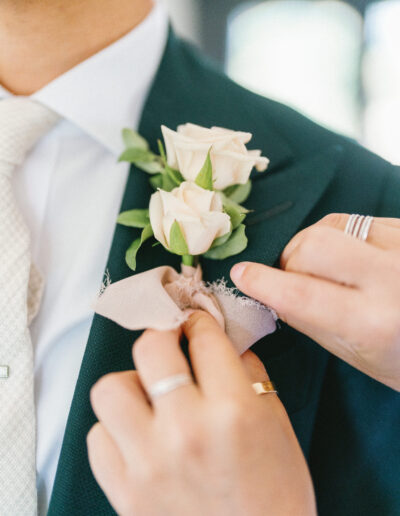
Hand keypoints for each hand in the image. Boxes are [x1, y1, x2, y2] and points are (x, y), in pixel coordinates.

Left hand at [87, 311, 315, 515]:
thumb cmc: (275, 493)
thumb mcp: (277, 423)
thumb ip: (248, 373)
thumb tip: (219, 341)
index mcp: (233, 411)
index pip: (203, 339)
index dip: (199, 321)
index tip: (195, 322)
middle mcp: (186, 430)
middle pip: (150, 348)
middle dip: (162, 334)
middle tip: (170, 341)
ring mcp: (149, 462)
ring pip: (111, 389)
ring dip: (131, 383)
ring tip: (149, 396)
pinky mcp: (124, 491)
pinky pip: (98, 437)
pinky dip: (114, 429)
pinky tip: (138, 435)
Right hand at [231, 214, 399, 390]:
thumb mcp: (356, 355)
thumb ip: (308, 320)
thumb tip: (268, 290)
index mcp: (375, 324)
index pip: (299, 295)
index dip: (261, 282)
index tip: (241, 275)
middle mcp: (393, 279)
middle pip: (311, 244)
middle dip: (290, 259)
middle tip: (294, 277)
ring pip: (332, 225)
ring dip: (316, 245)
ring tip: (330, 269)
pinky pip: (358, 220)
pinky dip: (343, 237)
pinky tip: (357, 258)